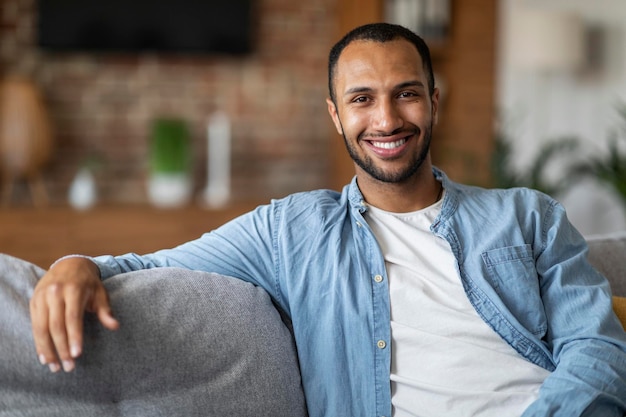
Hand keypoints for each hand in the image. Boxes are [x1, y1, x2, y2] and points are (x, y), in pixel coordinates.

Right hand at [29, 256, 118, 372]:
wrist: (69, 264)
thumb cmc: (88, 282)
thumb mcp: (100, 292)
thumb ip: (105, 310)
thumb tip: (115, 326)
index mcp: (74, 289)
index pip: (72, 317)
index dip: (74, 337)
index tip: (77, 354)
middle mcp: (55, 293)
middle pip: (56, 326)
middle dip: (61, 348)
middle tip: (68, 367)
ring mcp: (42, 297)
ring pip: (41, 328)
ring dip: (47, 349)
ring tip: (55, 366)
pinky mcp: (34, 301)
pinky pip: (34, 325)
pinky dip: (38, 342)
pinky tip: (44, 356)